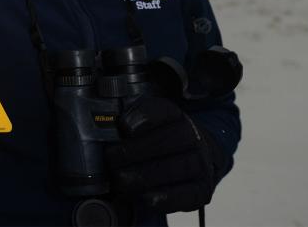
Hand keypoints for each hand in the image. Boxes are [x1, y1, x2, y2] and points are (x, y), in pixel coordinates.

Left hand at [105, 96, 219, 213]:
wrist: (194, 156)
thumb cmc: (160, 139)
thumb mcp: (146, 122)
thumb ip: (128, 122)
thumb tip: (106, 128)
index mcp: (175, 115)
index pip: (162, 110)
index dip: (142, 118)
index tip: (124, 127)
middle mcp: (192, 136)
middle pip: (165, 141)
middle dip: (133, 152)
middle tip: (111, 159)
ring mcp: (200, 163)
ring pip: (173, 168)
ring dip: (142, 176)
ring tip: (120, 179)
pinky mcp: (202, 189)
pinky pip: (184, 195)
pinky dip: (161, 198)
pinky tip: (142, 197)